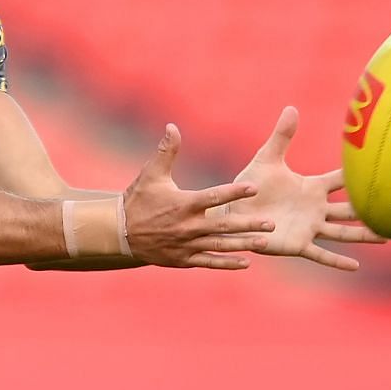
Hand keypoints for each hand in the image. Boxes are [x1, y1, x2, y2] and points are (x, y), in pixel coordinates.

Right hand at [123, 124, 275, 268]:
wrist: (119, 232)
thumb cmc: (137, 200)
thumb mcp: (151, 174)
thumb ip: (166, 151)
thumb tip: (173, 126)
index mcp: (183, 204)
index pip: (214, 197)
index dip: (234, 192)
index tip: (255, 188)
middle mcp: (188, 226)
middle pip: (224, 226)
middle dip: (248, 224)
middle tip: (271, 223)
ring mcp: (186, 245)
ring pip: (220, 246)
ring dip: (243, 244)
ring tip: (264, 242)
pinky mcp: (183, 259)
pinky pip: (209, 262)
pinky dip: (227, 263)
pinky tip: (245, 262)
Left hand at [220, 106, 384, 270]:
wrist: (231, 211)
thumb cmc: (249, 186)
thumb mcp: (267, 159)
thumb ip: (282, 136)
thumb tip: (291, 108)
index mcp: (311, 188)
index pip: (342, 181)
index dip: (360, 176)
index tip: (385, 170)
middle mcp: (316, 209)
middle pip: (350, 209)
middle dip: (372, 208)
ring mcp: (309, 228)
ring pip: (343, 232)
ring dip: (364, 235)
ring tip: (387, 237)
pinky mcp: (297, 244)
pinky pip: (320, 254)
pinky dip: (337, 261)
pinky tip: (355, 267)